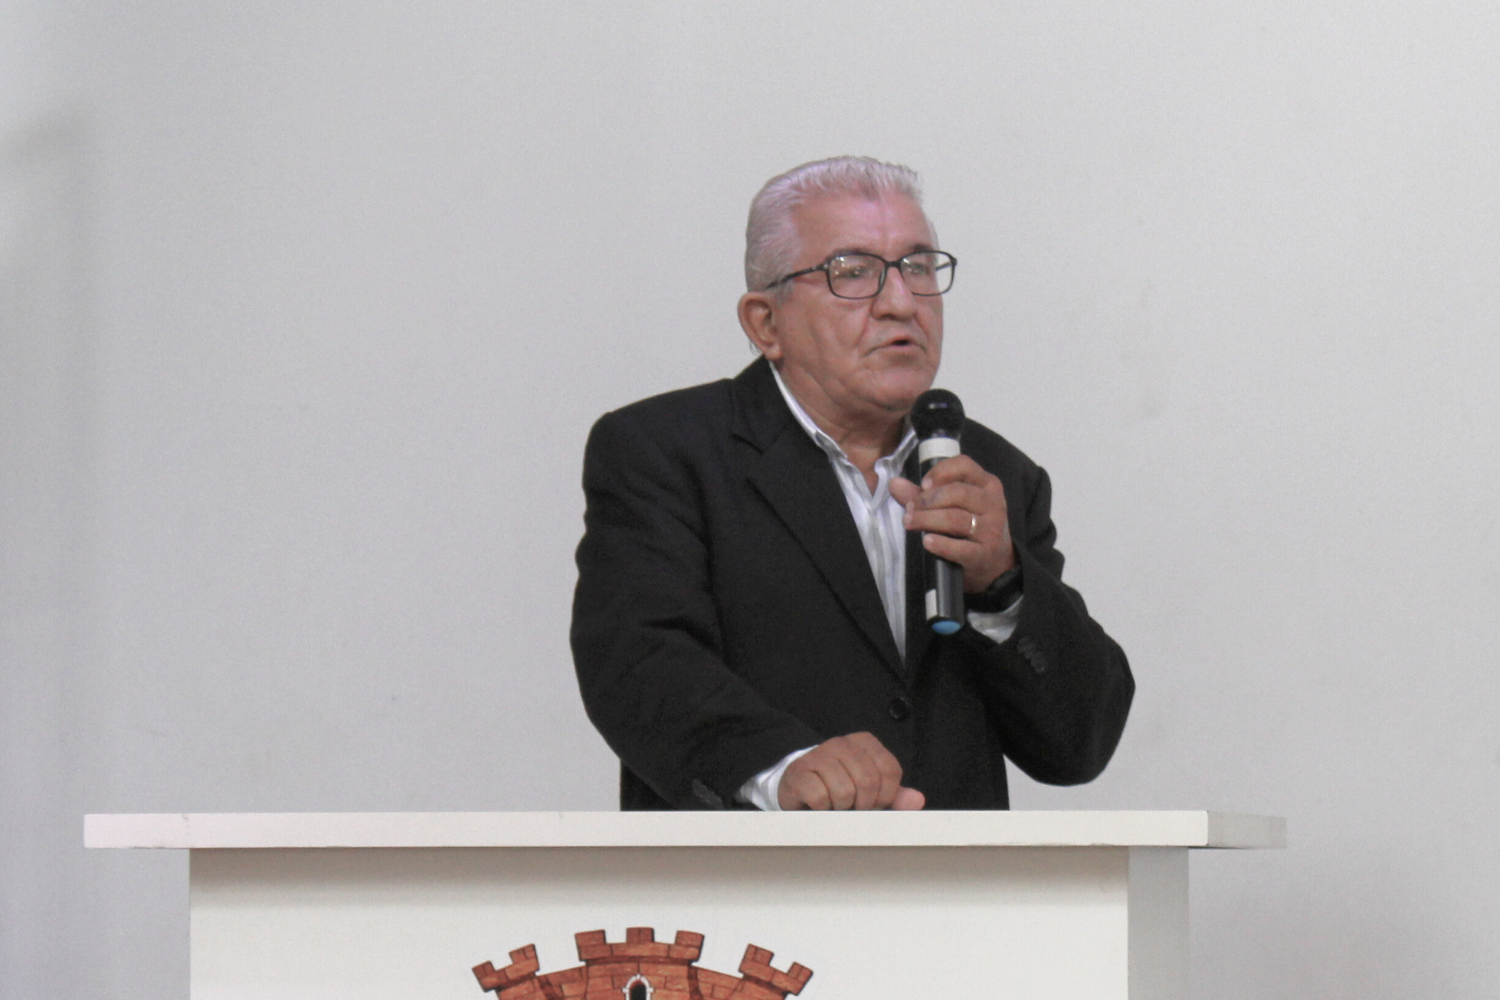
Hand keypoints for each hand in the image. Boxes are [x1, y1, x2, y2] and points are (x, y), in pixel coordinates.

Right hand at [777, 732, 925, 809]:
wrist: (800, 787)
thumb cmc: (841, 789)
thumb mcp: (872, 791)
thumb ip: (896, 796)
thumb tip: (917, 800)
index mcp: (864, 742)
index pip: (890, 770)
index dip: (885, 796)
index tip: (873, 803)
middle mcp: (842, 743)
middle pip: (869, 782)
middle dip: (864, 804)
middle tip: (853, 808)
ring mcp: (818, 755)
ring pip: (845, 791)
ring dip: (841, 808)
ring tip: (835, 805)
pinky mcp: (799, 772)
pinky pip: (820, 797)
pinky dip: (822, 809)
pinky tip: (819, 804)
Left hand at [891, 455, 1014, 592]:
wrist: (995, 563)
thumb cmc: (970, 527)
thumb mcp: (954, 506)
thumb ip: (923, 494)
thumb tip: (894, 484)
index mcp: (986, 484)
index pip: (965, 465)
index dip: (941, 471)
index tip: (923, 484)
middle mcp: (992, 503)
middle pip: (958, 493)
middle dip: (928, 500)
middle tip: (909, 509)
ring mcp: (991, 529)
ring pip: (956, 519)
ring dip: (928, 520)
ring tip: (909, 523)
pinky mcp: (985, 553)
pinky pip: (961, 548)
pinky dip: (941, 544)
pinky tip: (926, 541)